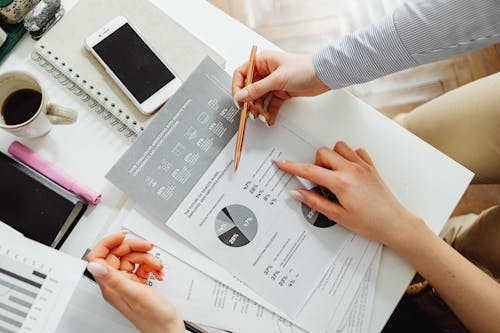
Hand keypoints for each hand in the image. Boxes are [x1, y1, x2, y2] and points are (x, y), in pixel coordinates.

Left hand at [86, 232, 183, 332]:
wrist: (169, 330)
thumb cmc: (154, 318)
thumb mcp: (135, 294)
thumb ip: (114, 278)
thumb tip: (93, 266)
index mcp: (110, 285)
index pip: (98, 257)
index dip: (108, 243)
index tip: (122, 236)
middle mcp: (117, 283)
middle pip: (118, 254)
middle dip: (135, 248)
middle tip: (148, 247)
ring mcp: (128, 283)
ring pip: (132, 259)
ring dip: (147, 258)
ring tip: (156, 266)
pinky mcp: (139, 284)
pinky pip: (142, 266)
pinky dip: (152, 266)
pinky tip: (158, 272)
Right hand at [232, 51, 328, 125]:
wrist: (324, 75)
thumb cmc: (305, 68)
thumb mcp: (277, 79)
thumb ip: (257, 89)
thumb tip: (241, 95)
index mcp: (262, 61)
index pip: (241, 74)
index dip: (238, 87)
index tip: (239, 100)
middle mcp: (266, 71)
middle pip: (249, 89)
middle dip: (251, 102)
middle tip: (252, 112)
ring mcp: (273, 82)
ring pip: (260, 98)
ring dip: (260, 109)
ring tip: (264, 116)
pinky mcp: (281, 92)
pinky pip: (270, 104)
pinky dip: (270, 112)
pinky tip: (270, 118)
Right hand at [274, 142, 424, 248]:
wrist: (394, 223)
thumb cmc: (370, 222)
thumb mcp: (338, 215)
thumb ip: (314, 201)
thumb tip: (297, 193)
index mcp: (341, 182)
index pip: (309, 170)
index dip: (291, 166)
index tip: (281, 163)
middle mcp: (351, 169)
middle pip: (322, 152)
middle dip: (316, 164)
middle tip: (320, 182)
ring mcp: (362, 165)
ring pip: (338, 147)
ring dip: (332, 158)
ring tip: (333, 175)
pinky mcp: (371, 166)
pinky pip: (355, 151)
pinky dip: (348, 157)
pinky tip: (348, 171)